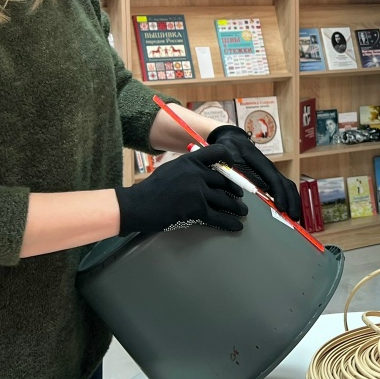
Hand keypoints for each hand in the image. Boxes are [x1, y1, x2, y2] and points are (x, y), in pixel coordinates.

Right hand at [116, 144, 246, 233]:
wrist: (137, 206)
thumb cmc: (152, 188)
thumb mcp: (172, 168)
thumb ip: (190, 167)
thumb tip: (207, 171)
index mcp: (190, 160)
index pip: (218, 152)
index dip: (230, 159)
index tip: (235, 168)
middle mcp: (197, 173)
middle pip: (225, 181)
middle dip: (235, 190)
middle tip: (240, 196)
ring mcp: (198, 192)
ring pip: (226, 200)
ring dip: (237, 207)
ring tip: (242, 211)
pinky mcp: (196, 210)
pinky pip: (219, 217)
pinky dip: (230, 222)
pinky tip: (236, 225)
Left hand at [208, 124, 302, 221]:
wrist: (233, 140)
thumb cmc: (230, 147)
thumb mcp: (228, 154)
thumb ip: (233, 164)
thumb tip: (238, 176)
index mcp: (261, 163)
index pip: (274, 179)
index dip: (279, 194)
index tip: (281, 208)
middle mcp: (270, 169)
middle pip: (287, 185)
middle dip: (292, 202)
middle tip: (294, 219)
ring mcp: (272, 173)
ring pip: (288, 187)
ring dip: (293, 202)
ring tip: (294, 219)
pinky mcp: (271, 177)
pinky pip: (284, 188)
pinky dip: (289, 200)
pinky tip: (288, 211)